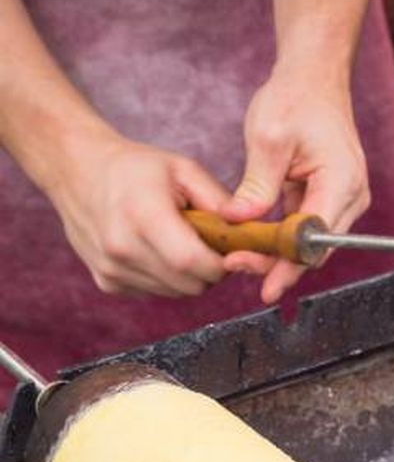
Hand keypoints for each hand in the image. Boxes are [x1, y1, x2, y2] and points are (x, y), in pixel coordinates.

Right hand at [46, 128, 230, 296]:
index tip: (228, 251)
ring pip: (175, 293)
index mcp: (143, 216)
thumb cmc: (133, 168)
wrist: (77, 170)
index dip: (221, 264)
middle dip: (209, 271)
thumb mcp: (183, 169)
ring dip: (187, 276)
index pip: (195, 263)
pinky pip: (155, 293)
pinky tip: (156, 251)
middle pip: (190, 285)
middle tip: (207, 245)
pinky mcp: (107, 282)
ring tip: (178, 242)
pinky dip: (166, 279)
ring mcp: (111, 269)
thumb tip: (249, 232)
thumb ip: (220, 202)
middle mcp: (122, 248)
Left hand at [223, 65, 369, 304]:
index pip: (315, 238)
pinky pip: (306, 227)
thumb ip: (256, 184)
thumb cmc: (296, 99)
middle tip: (237, 266)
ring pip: (311, 242)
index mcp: (341, 182)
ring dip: (278, 253)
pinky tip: (255, 241)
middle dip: (279, 265)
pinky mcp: (329, 197)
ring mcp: (343, 199)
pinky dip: (282, 237)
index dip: (288, 265)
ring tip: (240, 257)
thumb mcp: (268, 138)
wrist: (314, 79)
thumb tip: (236, 222)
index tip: (264, 285)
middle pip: (316, 248)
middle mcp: (351, 197)